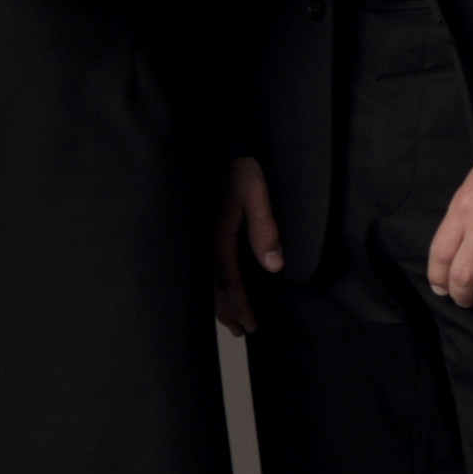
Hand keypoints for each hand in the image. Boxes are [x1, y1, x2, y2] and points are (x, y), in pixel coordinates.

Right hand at [214, 155, 285, 335]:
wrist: (217, 140)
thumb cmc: (239, 166)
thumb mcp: (257, 194)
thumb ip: (264, 229)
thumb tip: (273, 266)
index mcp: (216, 236)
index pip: (227, 281)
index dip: (239, 306)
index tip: (251, 326)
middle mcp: (203, 240)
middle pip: (213, 286)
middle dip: (227, 310)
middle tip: (240, 333)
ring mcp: (199, 235)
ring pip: (205, 278)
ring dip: (218, 301)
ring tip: (228, 319)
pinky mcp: (200, 228)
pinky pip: (204, 265)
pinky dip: (211, 283)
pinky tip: (217, 288)